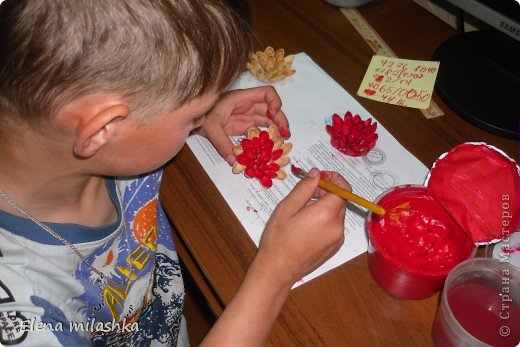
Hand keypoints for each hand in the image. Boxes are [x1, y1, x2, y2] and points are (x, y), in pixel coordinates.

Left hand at [195, 86, 289, 164]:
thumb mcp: (211, 128)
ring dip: (276, 129)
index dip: (275, 102)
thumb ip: (222, 144)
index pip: (266, 93)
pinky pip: (259, 130)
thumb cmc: (201, 116)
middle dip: (280, 120)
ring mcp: (246, 116)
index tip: (275, 114)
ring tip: (281, 142)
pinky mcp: (243, 126)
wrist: (191, 119)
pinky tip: (270, 146)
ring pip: (267, 120)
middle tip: (285, 135)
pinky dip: (266, 137)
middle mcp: (247, 105)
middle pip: (271, 108)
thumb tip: (234, 161)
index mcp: (242, 98)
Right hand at [256, 169, 349, 285]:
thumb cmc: (278, 238)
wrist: (278, 270)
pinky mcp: (335, 247)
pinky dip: (325, 219)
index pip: (343, 189)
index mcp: (325, 214)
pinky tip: (307, 224)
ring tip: (303, 210)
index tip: (321, 176)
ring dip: (325, 205)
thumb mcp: (287, 207)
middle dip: (327, 191)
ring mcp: (338, 238)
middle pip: (341, 200)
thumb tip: (316, 174)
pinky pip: (334, 225)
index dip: (334, 179)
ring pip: (337, 213)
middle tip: (307, 191)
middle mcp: (337, 226)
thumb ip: (304, 188)